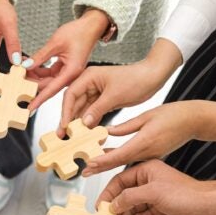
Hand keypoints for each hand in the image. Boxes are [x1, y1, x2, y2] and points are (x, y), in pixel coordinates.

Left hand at [24, 10, 108, 110]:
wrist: (91, 26)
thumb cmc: (79, 32)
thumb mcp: (56, 42)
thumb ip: (40, 56)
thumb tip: (27, 66)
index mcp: (71, 72)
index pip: (51, 89)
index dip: (39, 99)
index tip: (29, 108)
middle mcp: (70, 75)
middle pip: (48, 86)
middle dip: (32, 83)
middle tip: (18, 80)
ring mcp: (67, 73)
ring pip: (47, 80)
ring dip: (34, 75)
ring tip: (22, 69)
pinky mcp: (65, 69)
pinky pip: (50, 73)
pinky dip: (40, 70)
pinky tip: (30, 64)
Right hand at [60, 38, 181, 128]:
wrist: (153, 77)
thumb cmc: (136, 79)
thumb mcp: (114, 95)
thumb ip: (97, 109)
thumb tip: (83, 123)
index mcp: (89, 77)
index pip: (70, 95)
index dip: (66, 111)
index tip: (65, 125)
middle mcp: (89, 84)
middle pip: (73, 104)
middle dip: (68, 120)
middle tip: (63, 135)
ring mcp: (95, 93)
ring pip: (81, 111)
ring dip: (78, 124)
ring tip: (73, 137)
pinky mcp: (102, 101)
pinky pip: (91, 114)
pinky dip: (89, 123)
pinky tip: (86, 134)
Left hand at [81, 101, 215, 175]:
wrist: (196, 120)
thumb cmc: (175, 114)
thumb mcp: (147, 116)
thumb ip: (126, 126)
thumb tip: (107, 131)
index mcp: (145, 142)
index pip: (119, 155)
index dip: (103, 161)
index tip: (89, 164)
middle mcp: (147, 153)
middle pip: (118, 163)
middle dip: (100, 168)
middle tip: (84, 172)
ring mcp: (151, 156)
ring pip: (124, 163)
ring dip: (107, 166)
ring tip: (91, 168)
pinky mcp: (153, 155)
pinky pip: (132, 159)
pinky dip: (118, 160)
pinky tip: (108, 159)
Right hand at [98, 160, 215, 214]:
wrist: (212, 209)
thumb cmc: (188, 195)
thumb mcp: (154, 193)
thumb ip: (130, 197)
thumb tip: (112, 205)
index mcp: (145, 171)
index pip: (118, 181)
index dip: (107, 195)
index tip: (99, 208)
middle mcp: (147, 183)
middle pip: (122, 196)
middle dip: (113, 210)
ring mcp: (152, 198)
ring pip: (130, 209)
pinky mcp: (158, 211)